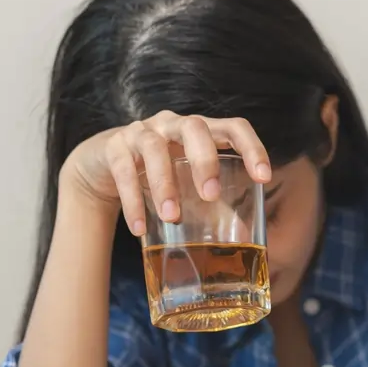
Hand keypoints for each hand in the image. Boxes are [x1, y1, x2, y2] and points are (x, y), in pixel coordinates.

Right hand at [59, 111, 271, 236]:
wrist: (103, 168)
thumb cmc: (158, 175)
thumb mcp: (187, 184)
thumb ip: (214, 206)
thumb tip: (245, 241)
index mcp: (200, 132)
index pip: (233, 127)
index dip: (252, 147)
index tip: (264, 178)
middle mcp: (172, 124)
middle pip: (195, 128)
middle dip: (205, 161)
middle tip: (210, 196)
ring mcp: (141, 132)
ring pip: (155, 148)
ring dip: (164, 184)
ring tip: (172, 218)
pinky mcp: (114, 146)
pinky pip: (123, 169)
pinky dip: (132, 200)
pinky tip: (139, 228)